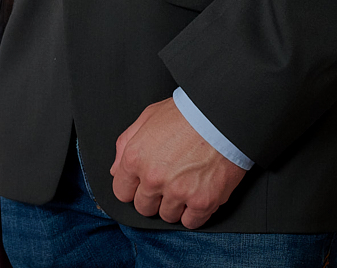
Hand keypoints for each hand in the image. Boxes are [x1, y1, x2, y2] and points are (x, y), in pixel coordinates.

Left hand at [110, 97, 245, 229]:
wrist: (221, 117)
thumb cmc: (186, 114)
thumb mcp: (146, 119)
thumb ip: (125, 145)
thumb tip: (115, 170)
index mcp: (136, 158)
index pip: (122, 192)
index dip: (132, 189)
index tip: (141, 186)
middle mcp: (154, 178)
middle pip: (143, 207)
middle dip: (152, 199)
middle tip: (165, 186)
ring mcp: (179, 192)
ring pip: (167, 216)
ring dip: (174, 206)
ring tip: (184, 188)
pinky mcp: (203, 202)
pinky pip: (191, 222)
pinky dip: (193, 215)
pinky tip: (196, 198)